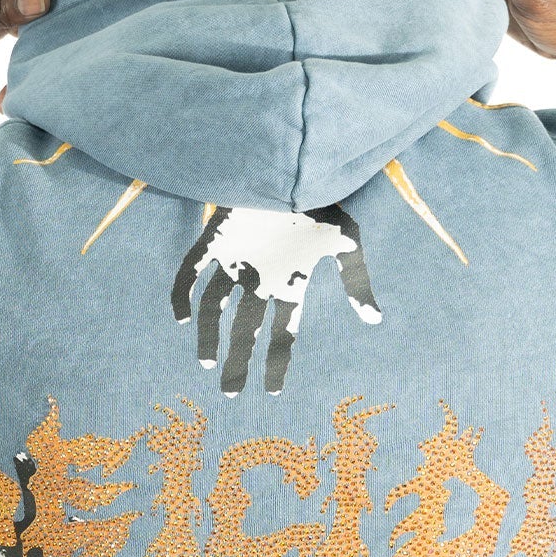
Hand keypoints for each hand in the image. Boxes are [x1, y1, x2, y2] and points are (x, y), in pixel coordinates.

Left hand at [171, 203, 381, 395]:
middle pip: (244, 330)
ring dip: (208, 336)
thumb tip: (375, 320)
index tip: (270, 393)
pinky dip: (182, 293)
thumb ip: (357, 282)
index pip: (282, 335)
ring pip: (213, 307)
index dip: (277, 364)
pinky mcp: (214, 238)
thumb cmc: (324, 202)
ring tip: (206, 363)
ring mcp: (235, 261)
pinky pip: (190, 271)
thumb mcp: (347, 243)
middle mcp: (259, 279)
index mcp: (289, 284)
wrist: (295, 163)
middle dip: (238, 362)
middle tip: (229, 392)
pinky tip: (180, 319)